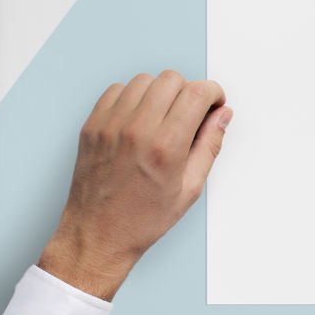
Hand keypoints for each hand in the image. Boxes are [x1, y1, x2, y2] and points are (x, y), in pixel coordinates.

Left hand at [37, 71, 232, 299]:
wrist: (97, 236)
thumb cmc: (142, 219)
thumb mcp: (190, 189)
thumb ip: (209, 145)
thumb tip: (222, 116)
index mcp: (166, 146)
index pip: (197, 93)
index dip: (213, 93)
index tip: (214, 103)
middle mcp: (137, 130)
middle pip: (172, 79)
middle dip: (188, 91)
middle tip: (189, 113)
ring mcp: (111, 125)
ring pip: (144, 80)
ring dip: (160, 92)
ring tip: (162, 116)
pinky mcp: (92, 126)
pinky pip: (117, 89)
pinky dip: (132, 97)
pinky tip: (139, 117)